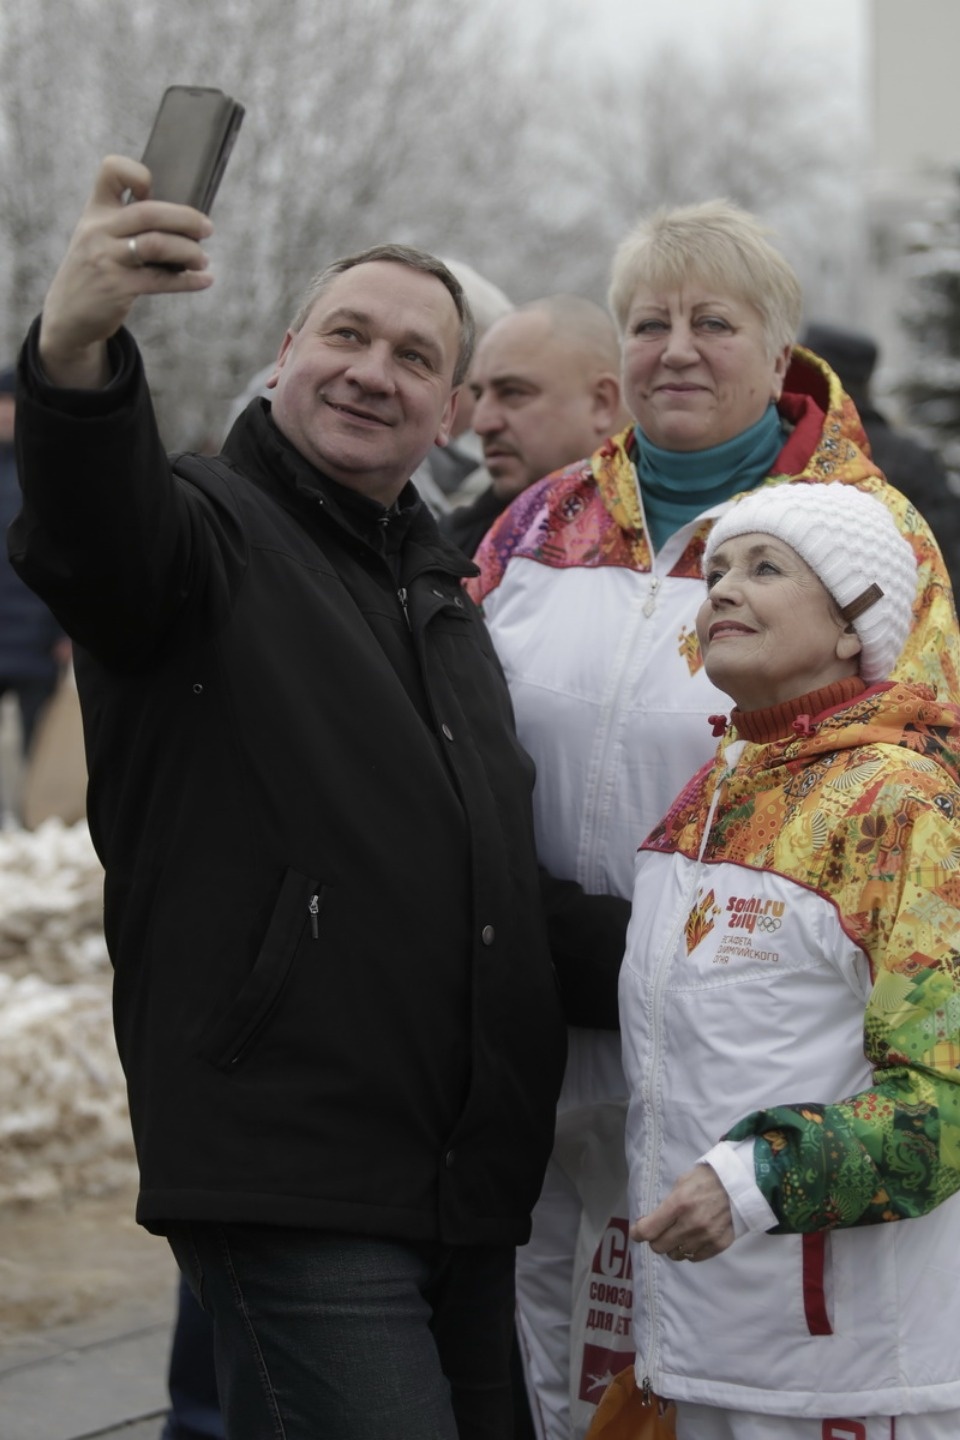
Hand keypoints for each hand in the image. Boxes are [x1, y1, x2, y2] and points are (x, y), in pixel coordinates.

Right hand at [38, 154, 214, 388]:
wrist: (67, 316)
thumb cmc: (93, 273)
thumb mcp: (97, 238)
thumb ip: (127, 224)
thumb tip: (183, 221)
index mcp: (95, 211)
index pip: (111, 171)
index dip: (137, 173)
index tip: (155, 190)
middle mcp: (98, 230)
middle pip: (149, 212)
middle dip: (186, 218)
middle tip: (207, 229)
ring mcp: (106, 259)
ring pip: (157, 244)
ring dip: (189, 251)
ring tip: (203, 259)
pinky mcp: (117, 287)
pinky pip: (161, 280)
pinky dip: (188, 281)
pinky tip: (204, 280)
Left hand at [630, 1163, 734, 1262]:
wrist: (738, 1184)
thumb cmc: (705, 1179)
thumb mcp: (681, 1183)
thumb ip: (665, 1205)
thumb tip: (647, 1223)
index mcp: (678, 1204)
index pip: (648, 1230)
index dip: (637, 1233)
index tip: (636, 1232)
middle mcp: (691, 1223)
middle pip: (659, 1247)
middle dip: (655, 1239)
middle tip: (660, 1231)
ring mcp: (706, 1236)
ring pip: (676, 1255)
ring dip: (673, 1246)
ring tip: (679, 1233)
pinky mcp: (719, 1244)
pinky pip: (694, 1257)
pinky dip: (689, 1250)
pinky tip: (693, 1238)